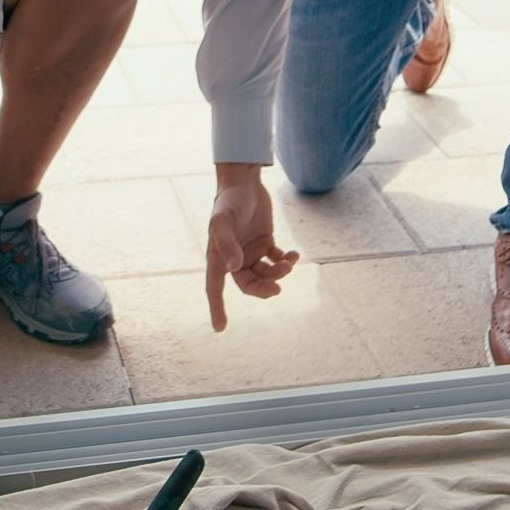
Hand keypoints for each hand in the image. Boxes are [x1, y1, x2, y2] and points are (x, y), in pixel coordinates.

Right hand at [206, 168, 299, 331]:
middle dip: (263, 289)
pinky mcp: (265, 242)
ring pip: (265, 274)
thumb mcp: (223, 221)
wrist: (244, 181)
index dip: (217, 308)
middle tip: (277, 289)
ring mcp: (250, 252)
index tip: (220, 328)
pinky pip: (276, 259)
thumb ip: (227, 244)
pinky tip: (294, 255)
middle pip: (248, 284)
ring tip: (288, 262)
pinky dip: (286, 260)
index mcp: (218, 256)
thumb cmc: (229, 201)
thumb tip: (235, 268)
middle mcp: (234, 258)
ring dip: (278, 273)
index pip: (215, 287)